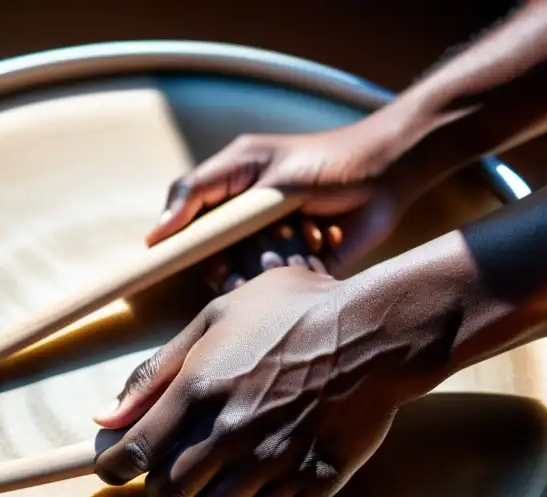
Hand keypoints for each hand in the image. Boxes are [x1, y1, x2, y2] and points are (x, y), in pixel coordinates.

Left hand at [92, 267, 410, 496]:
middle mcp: (230, 434)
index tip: (117, 469)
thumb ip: (156, 370)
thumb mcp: (216, 317)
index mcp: (199, 390)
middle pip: (169, 496)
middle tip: (179, 469)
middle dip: (165, 488)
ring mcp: (274, 462)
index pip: (134, 457)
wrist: (375, 331)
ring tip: (225, 475)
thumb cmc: (293, 312)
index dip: (116, 470)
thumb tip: (106, 417)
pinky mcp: (314, 481)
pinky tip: (267, 484)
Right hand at [150, 121, 410, 284]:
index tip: (171, 256)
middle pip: (211, 253)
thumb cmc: (327, 161)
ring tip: (299, 235)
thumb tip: (156, 233)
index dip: (177, 240)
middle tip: (248, 253)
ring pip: (242, 272)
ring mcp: (268, 241)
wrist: (390, 174)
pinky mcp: (294, 263)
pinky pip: (274, 285)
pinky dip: (292, 271)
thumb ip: (205, 195)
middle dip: (229, 257)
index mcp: (230, 185)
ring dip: (266, 260)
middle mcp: (244, 216)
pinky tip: (318, 244)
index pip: (184, 216)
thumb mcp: (262, 171)